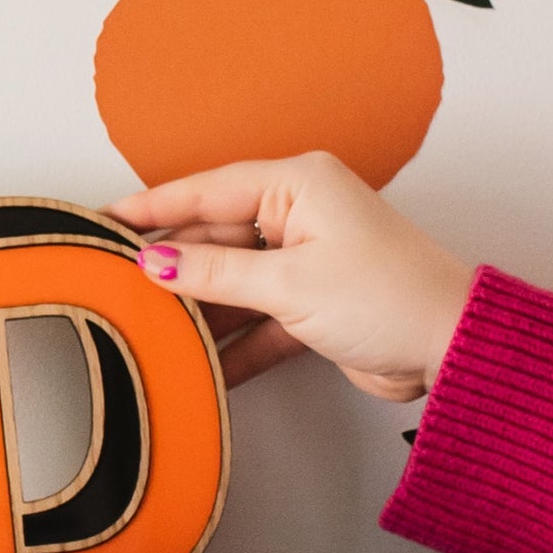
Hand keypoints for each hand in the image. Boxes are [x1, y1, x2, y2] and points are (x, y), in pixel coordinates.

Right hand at [108, 152, 474, 401]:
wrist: (453, 348)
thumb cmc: (389, 297)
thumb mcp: (288, 283)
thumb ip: (214, 272)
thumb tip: (154, 261)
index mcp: (297, 185)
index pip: (204, 191)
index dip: (149, 207)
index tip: (99, 220)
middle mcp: (298, 215)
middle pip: (213, 237)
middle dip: (169, 268)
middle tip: (113, 286)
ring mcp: (304, 260)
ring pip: (229, 281)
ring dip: (197, 312)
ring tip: (148, 331)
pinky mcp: (311, 304)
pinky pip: (254, 319)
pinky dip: (231, 344)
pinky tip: (198, 367)